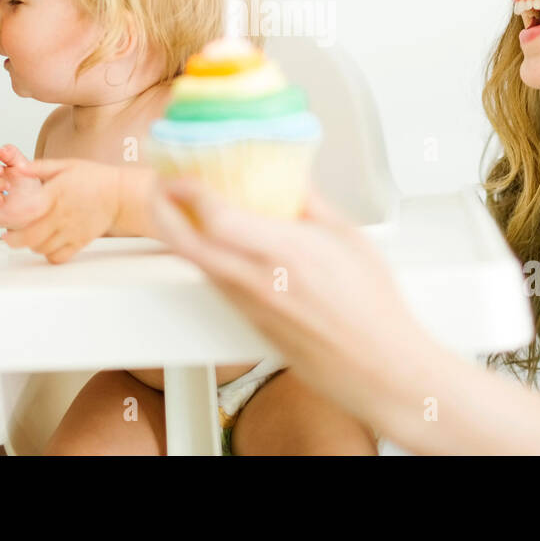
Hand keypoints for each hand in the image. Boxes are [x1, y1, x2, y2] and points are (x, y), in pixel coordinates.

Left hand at [0, 145, 120, 262]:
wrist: (121, 194)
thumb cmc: (94, 179)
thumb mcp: (65, 165)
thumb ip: (38, 168)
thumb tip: (15, 168)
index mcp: (55, 194)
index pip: (26, 211)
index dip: (9, 217)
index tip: (2, 217)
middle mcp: (62, 215)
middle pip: (29, 237)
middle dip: (13, 239)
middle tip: (9, 234)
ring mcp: (71, 231)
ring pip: (41, 248)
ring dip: (30, 245)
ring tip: (30, 235)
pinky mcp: (79, 242)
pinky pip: (58, 257)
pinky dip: (48, 254)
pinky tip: (47, 244)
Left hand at [151, 179, 438, 429]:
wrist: (379, 366)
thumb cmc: (374, 308)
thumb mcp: (349, 237)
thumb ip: (312, 203)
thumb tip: (291, 177)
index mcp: (285, 253)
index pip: (216, 217)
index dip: (189, 191)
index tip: (182, 174)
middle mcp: (259, 282)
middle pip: (186, 245)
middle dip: (162, 212)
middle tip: (161, 189)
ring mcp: (251, 307)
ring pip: (197, 266)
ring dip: (180, 236)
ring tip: (183, 210)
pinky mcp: (250, 324)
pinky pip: (216, 284)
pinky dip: (205, 259)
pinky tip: (215, 245)